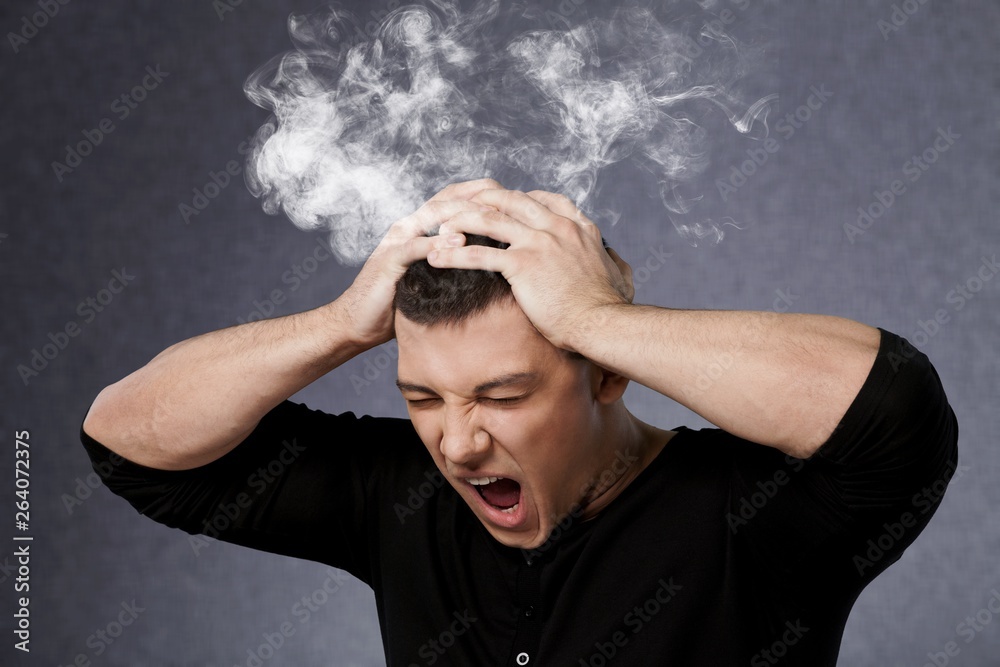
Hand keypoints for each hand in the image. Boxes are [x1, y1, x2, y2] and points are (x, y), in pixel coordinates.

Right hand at [337, 179, 503, 346]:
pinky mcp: (388, 261)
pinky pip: (414, 246)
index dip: (485, 194)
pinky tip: (458, 243)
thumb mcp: (434, 279)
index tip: (516, 199)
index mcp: (421, 227)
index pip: (455, 197)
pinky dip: (436, 243)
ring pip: (433, 215)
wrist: (359, 323)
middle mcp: (409, 227)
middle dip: (480, 196)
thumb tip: (496, 265)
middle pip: (447, 198)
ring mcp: (397, 241)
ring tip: (493, 216)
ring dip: (463, 213)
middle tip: (511, 201)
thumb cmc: (400, 304)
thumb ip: (456, 264)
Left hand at [428, 189, 633, 351]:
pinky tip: (434, 257)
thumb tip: (615, 262)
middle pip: (508, 199)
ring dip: (458, 219)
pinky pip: (480, 254)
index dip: (514, 199)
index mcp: (578, 227)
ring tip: (435, 226)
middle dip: (478, 199)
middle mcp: (557, 227)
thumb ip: (611, 262)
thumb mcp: (617, 275)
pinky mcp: (523, 264)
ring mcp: (539, 242)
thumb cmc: (610, 309)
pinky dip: (453, 254)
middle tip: (456, 207)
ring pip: (489, 219)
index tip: (495, 203)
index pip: (541, 198)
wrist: (604, 324)